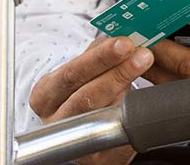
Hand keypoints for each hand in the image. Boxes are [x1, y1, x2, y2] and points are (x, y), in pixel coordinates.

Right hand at [29, 36, 153, 164]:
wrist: (81, 122)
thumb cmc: (81, 88)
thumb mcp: (81, 67)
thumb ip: (98, 51)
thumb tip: (123, 36)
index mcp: (46, 95)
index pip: (71, 73)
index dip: (99, 58)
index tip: (124, 43)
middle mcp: (56, 120)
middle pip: (86, 97)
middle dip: (118, 73)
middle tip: (141, 55)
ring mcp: (75, 141)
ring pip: (103, 115)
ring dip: (127, 91)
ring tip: (144, 70)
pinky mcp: (96, 157)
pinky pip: (118, 135)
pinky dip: (131, 115)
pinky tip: (142, 99)